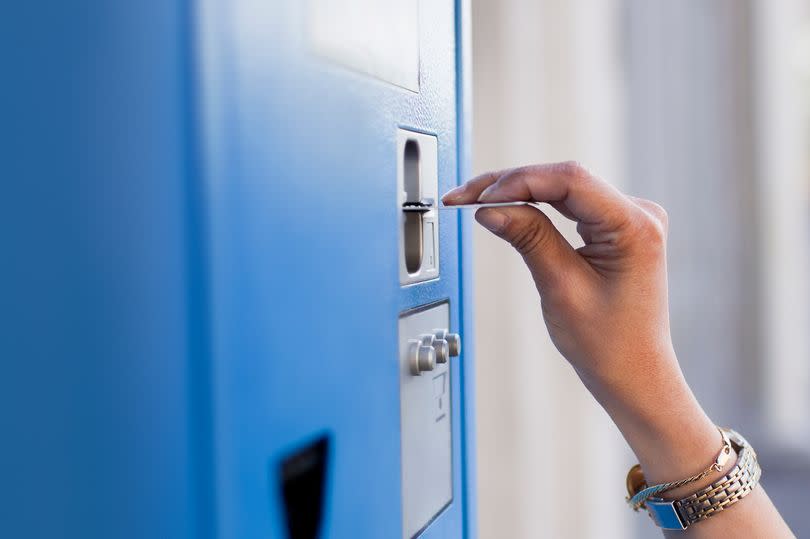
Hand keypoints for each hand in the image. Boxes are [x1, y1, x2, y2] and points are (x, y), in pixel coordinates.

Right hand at [443, 162, 716, 481]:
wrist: (634, 374)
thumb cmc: (610, 344)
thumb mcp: (561, 287)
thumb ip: (529, 238)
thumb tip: (490, 208)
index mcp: (635, 225)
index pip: (569, 181)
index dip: (518, 182)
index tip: (478, 198)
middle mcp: (639, 213)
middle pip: (563, 179)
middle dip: (510, 185)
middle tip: (463, 197)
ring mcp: (629, 218)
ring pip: (563, 188)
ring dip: (518, 192)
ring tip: (474, 200)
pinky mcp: (615, 227)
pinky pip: (570, 204)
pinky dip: (535, 204)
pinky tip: (505, 206)